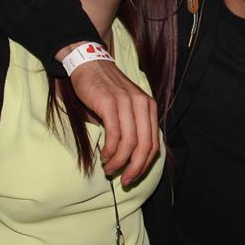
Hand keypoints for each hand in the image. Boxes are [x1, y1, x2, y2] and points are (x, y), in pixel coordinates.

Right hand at [68, 59, 158, 185]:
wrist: (90, 64)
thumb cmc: (106, 90)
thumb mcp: (127, 106)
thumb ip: (134, 126)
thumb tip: (133, 158)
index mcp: (149, 107)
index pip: (154, 144)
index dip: (145, 164)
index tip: (133, 176)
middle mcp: (142, 104)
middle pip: (145, 146)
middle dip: (135, 168)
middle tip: (125, 180)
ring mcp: (126, 103)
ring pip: (130, 143)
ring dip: (119, 161)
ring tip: (109, 168)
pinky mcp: (110, 103)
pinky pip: (114, 135)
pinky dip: (110, 150)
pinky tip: (104, 156)